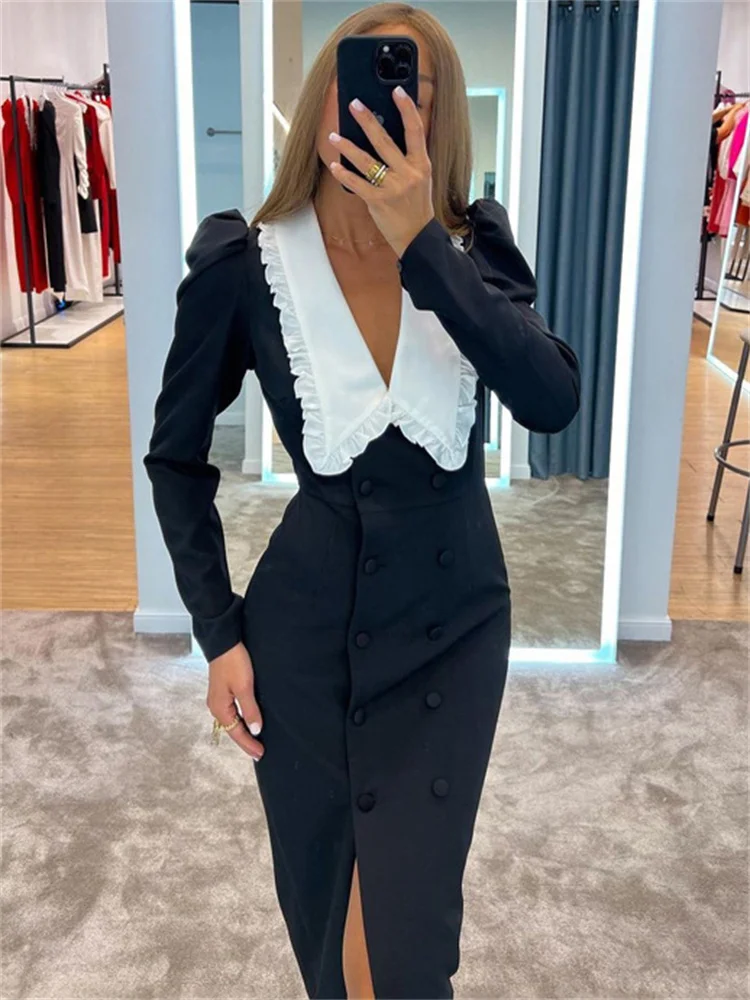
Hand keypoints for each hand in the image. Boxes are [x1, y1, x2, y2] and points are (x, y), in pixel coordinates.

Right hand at [207, 641, 264, 760]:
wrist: (224, 642)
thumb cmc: (233, 662)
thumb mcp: (245, 687)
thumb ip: (250, 710)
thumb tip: (255, 730)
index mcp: (219, 708)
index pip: (236, 733)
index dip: (249, 744)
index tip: (260, 754)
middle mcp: (216, 706)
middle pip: (232, 729)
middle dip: (246, 741)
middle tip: (259, 752)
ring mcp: (218, 699)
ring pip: (232, 721)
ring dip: (243, 731)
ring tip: (255, 741)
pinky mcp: (222, 691)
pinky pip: (232, 711)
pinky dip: (241, 719)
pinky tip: (248, 721)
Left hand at [328, 87, 434, 257]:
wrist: (416, 237)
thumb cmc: (417, 206)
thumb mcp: (421, 178)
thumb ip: (408, 158)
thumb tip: (385, 135)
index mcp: (421, 165)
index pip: (415, 130)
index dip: (406, 109)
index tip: (396, 91)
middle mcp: (408, 174)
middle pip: (385, 140)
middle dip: (367, 120)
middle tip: (354, 104)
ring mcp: (392, 188)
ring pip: (366, 161)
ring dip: (347, 147)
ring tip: (334, 136)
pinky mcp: (378, 202)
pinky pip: (357, 184)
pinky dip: (344, 174)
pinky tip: (334, 166)